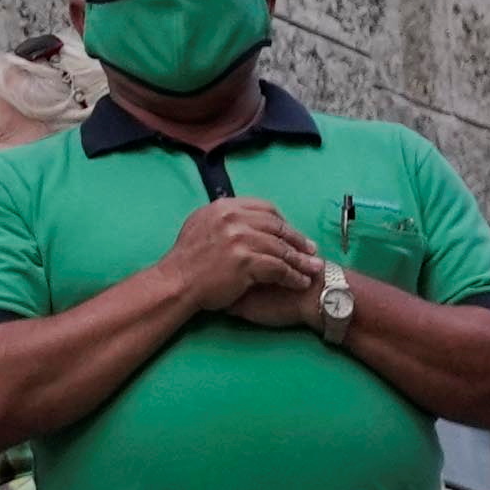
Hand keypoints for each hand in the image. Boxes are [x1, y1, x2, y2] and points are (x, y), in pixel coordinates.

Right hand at [169, 199, 327, 325]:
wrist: (176, 282)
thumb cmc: (186, 259)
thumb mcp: (201, 224)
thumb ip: (224, 218)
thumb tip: (242, 216)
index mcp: (225, 207)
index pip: (265, 208)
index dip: (283, 222)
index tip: (292, 234)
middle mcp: (234, 218)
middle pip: (277, 227)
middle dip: (298, 240)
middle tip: (312, 251)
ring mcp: (240, 239)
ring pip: (281, 248)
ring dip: (301, 260)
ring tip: (313, 269)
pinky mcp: (246, 261)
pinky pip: (278, 268)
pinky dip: (292, 276)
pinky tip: (300, 281)